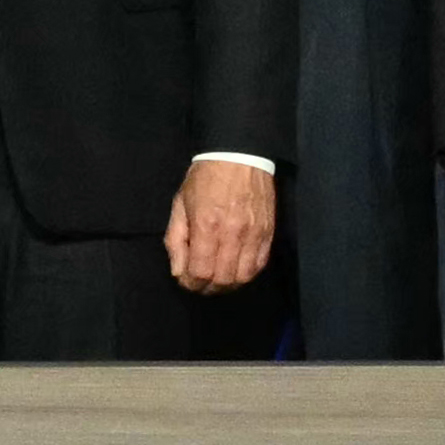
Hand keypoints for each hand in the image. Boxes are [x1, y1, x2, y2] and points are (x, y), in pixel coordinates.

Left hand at [165, 155, 276, 294]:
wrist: (238, 155)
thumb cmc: (204, 178)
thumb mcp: (180, 203)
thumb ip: (176, 238)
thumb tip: (178, 271)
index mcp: (206, 225)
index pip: (200, 271)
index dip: (191, 283)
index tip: (186, 281)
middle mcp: (232, 234)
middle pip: (222, 279)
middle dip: (208, 288)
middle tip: (200, 285)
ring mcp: (253, 235)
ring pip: (243, 277)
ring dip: (228, 285)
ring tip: (217, 281)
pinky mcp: (268, 234)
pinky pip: (259, 265)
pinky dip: (246, 275)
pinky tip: (235, 271)